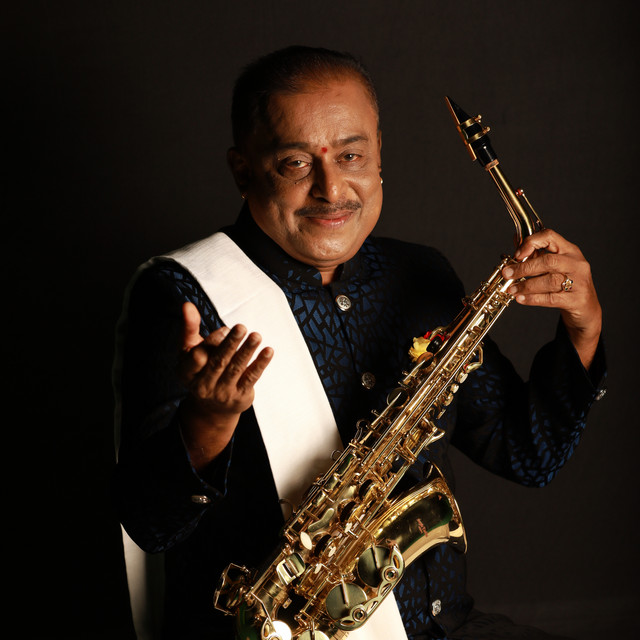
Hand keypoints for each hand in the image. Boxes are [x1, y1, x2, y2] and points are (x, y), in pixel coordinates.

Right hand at [177, 302, 272, 467]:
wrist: (211, 408)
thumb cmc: (200, 369)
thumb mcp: (189, 349)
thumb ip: (189, 327)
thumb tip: (187, 304)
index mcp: (187, 372)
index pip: (197, 358)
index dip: (211, 343)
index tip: (224, 328)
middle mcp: (203, 385)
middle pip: (218, 363)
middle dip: (231, 344)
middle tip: (241, 327)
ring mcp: (222, 393)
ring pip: (236, 369)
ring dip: (247, 351)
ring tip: (256, 335)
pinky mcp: (240, 396)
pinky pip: (251, 378)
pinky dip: (260, 364)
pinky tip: (268, 351)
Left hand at [501, 228, 601, 368]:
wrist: (585, 308)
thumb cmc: (565, 282)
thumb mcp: (554, 265)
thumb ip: (536, 253)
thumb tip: (515, 240)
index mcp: (570, 250)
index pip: (550, 237)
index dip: (530, 243)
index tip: (516, 255)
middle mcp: (577, 264)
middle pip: (549, 261)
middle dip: (524, 267)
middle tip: (507, 274)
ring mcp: (579, 282)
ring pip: (550, 281)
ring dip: (526, 285)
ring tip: (512, 289)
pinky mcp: (576, 300)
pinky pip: (551, 298)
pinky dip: (533, 299)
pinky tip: (520, 299)